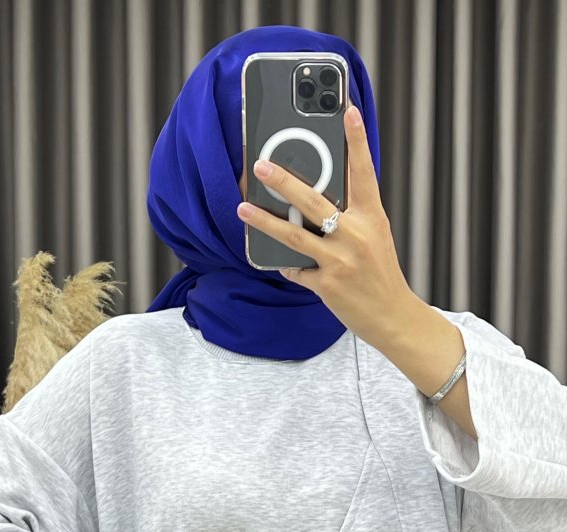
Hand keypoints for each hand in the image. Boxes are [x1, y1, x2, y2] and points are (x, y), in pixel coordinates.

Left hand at [236, 105, 421, 345]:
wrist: (393, 315)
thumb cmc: (379, 273)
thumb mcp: (375, 236)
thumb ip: (351, 216)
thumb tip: (315, 200)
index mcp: (372, 217)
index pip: (364, 172)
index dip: (356, 141)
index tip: (348, 111)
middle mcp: (356, 235)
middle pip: (314, 201)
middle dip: (284, 181)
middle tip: (261, 165)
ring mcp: (340, 260)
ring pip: (294, 235)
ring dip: (265, 221)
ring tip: (243, 208)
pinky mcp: (326, 284)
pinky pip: (295, 270)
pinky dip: (286, 266)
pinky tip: (277, 262)